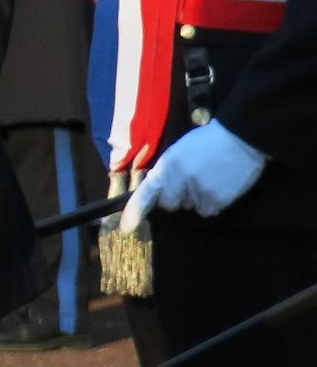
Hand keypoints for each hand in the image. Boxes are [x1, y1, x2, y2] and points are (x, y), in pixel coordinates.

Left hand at [121, 120, 267, 229]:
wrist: (239, 139)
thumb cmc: (206, 142)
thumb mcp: (178, 151)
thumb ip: (167, 171)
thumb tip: (158, 191)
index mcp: (167, 166)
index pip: (147, 192)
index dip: (135, 211)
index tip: (127, 227)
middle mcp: (180, 182)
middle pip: (169, 203)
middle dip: (175, 196)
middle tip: (189, 180)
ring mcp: (199, 193)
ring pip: (191, 208)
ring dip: (196, 198)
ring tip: (208, 178)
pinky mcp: (217, 201)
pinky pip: (208, 211)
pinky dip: (212, 203)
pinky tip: (218, 186)